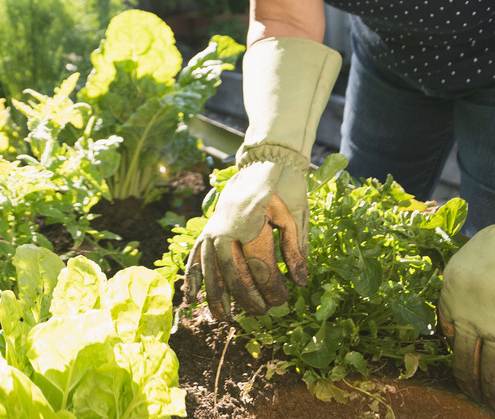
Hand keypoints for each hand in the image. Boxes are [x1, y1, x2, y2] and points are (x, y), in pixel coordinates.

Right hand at [185, 154, 308, 321]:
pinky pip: (194, 262)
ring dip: (218, 299)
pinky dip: (192, 281)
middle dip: (248, 299)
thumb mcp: (288, 220)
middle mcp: (225, 233)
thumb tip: (302, 283)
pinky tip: (192, 300)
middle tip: (262, 312)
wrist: (247, 175)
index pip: (261, 268)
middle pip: (235, 276)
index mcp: (250, 228)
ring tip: (227, 319)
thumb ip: (294, 251)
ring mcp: (210, 236)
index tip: (282, 300)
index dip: (272, 289)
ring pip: (212, 274)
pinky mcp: (202, 237)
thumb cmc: (271, 201)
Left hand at [436, 209, 494, 417]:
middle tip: (476, 399)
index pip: (450, 341)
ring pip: (493, 375)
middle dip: (472, 387)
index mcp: (450, 301)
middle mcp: (469, 319)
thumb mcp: (463, 270)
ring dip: (494, 397)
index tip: (466, 370)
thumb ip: (460, 300)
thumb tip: (463, 332)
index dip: (460, 359)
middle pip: (468, 364)